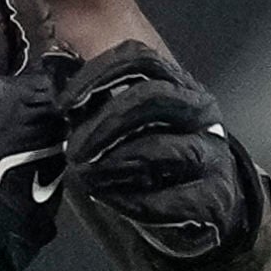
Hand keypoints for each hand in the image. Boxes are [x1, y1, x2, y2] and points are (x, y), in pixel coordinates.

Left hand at [61, 42, 262, 269]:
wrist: (195, 212)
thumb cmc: (146, 161)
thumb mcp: (119, 125)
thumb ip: (91, 101)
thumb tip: (53, 67)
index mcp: (174, 84)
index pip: (139, 58)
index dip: (97, 74)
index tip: (64, 103)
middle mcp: (199, 110)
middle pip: (151, 96)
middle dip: (103, 122)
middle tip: (72, 149)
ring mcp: (211, 151)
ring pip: (160, 147)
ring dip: (112, 164)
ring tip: (87, 177)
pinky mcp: (216, 195)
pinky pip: (172, 196)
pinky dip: (134, 200)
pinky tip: (112, 200)